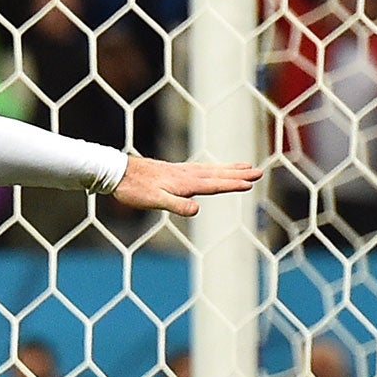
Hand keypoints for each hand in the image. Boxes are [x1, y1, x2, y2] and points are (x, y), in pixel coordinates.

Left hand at [111, 154, 261, 217]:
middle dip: (238, 174)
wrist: (117, 172)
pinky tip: (214, 170)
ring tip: (245, 166)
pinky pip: (200, 169)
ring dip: (229, 169)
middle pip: (217, 174)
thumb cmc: (134, 189)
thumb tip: (197, 210)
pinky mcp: (173, 171)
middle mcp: (186, 174)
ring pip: (211, 169)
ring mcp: (180, 171)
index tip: (251, 182)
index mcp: (185, 183)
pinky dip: (213, 168)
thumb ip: (176, 205)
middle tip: (259, 171)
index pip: (214, 184)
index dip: (232, 184)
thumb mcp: (154, 201)